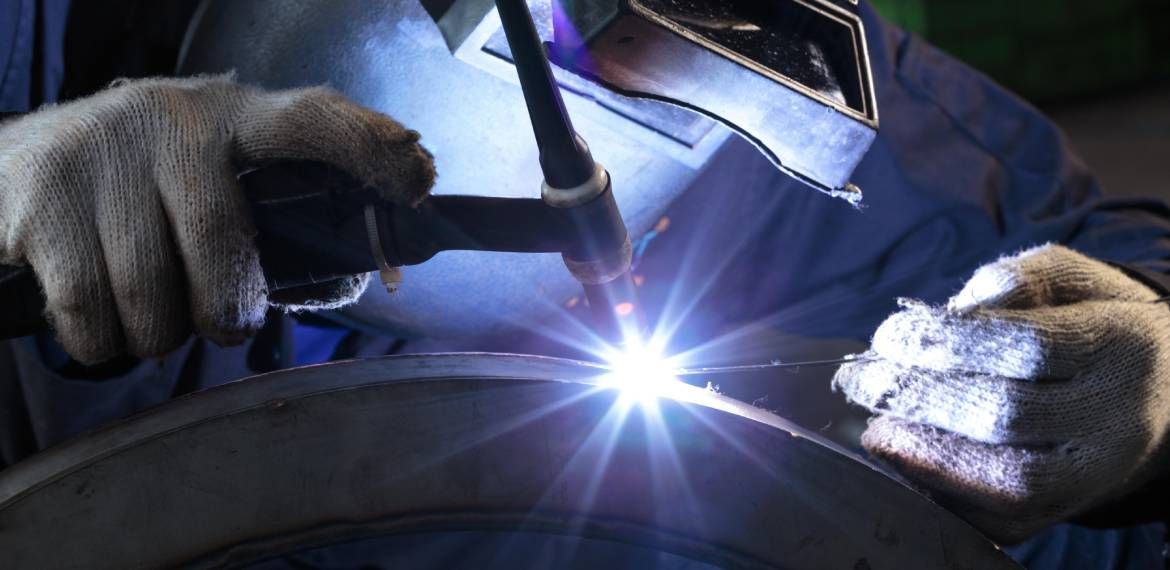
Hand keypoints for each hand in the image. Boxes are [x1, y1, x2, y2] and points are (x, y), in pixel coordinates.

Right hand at [0, 75, 433, 363]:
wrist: (16, 163)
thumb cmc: (143, 192)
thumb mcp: (213, 182)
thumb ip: (277, 224)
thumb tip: (360, 274)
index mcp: (233, 119)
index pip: (312, 119)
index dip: (368, 147)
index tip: (415, 178)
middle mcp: (171, 123)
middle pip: (224, 252)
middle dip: (225, 314)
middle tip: (218, 321)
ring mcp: (101, 153)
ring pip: (152, 298)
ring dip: (157, 333)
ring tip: (150, 311)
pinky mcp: (42, 198)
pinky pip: (90, 315)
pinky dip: (102, 341)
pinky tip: (101, 315)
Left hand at [833, 244, 1169, 541]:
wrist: (1159, 391)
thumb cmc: (1091, 320)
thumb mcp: (1070, 279)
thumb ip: (1014, 277)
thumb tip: (950, 307)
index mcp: (1117, 346)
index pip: (1024, 348)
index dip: (944, 342)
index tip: (887, 336)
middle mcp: (1114, 417)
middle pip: (1007, 416)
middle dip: (919, 398)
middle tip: (862, 381)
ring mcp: (1095, 474)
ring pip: (1009, 480)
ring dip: (925, 453)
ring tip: (874, 425)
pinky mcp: (1067, 509)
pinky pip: (1002, 521)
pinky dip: (941, 494)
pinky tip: (900, 461)